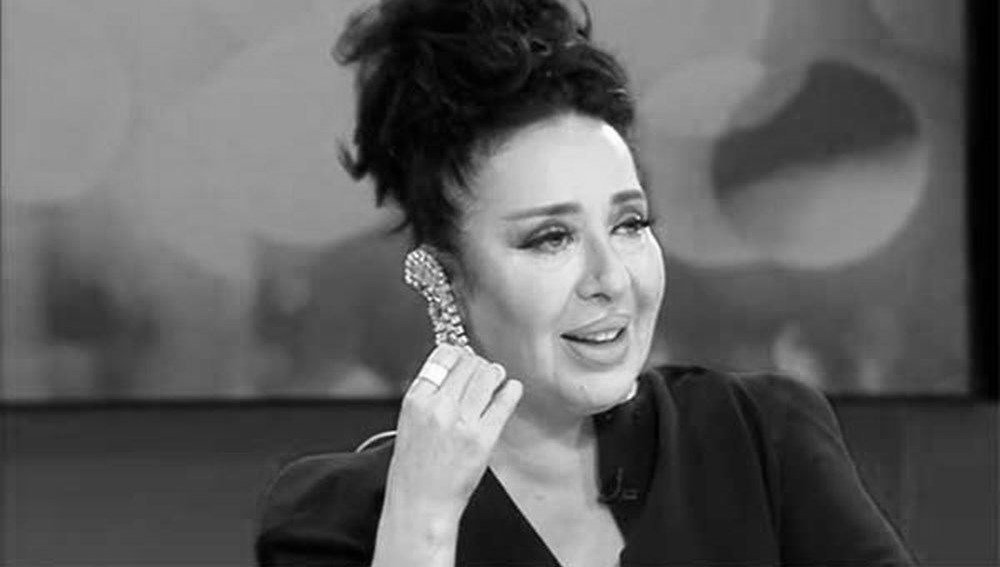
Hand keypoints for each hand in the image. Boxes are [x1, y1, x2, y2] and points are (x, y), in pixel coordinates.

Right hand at [385, 344, 522, 518]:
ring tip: (496, 378)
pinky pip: (503, 403)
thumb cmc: (413, 470)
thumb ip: (430, 396)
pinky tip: (511, 390)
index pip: (444, 357)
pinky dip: (511, 391)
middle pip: (469, 363)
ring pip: (488, 377)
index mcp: (416, 400)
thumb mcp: (410, 422)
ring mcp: (462, 422)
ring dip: (494, 374)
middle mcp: (439, 407)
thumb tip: (454, 369)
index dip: (459, 353)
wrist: (420, 505)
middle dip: (479, 364)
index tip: (465, 357)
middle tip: (482, 370)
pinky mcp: (483, 439)